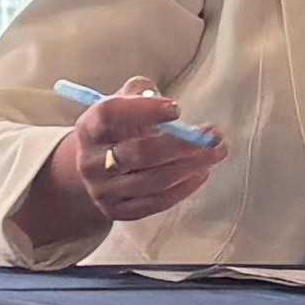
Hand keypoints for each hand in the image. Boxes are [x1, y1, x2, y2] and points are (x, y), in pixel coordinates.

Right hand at [14, 80, 223, 252]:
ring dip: (191, 166)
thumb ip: (142, 92)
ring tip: (215, 152)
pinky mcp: (117, 211)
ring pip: (153, 180)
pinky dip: (184, 187)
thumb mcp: (122, 104)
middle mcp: (91, 161)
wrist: (96, 168)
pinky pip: (157, 202)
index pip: (111, 115)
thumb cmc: (119, 129)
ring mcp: (103, 190)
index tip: (177, 108)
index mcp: (89, 128)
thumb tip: (168, 106)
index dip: (144, 111)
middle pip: (138, 153)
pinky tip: (202, 172)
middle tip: (212, 136)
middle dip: (181, 144)